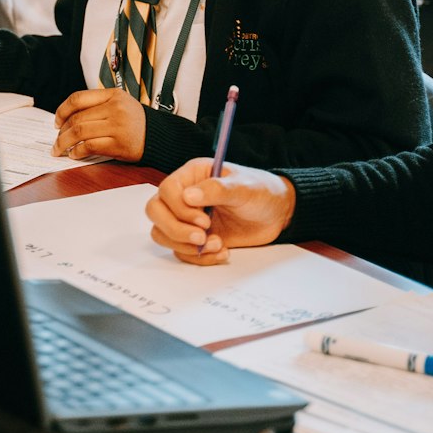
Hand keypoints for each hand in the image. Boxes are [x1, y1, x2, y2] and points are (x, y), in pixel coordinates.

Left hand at [52, 88, 145, 161]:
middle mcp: (114, 108)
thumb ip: (96, 105)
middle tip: (57, 140)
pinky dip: (78, 152)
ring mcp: (117, 126)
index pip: (78, 98)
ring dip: (64, 143)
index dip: (62, 111)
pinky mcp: (119, 144)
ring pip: (79, 132)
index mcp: (112, 95)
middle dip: (61, 132)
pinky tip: (75, 154)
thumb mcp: (120, 103)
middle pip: (76, 118)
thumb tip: (66, 118)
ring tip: (60, 150)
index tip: (57, 121)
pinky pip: (90, 146)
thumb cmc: (135, 121)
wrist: (159, 136)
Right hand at [146, 158, 296, 264]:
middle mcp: (184, 196)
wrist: (277, 214)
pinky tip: (222, 252)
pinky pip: (181, 251)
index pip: (167, 190)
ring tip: (216, 244)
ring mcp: (187, 218)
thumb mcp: (244, 187)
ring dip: (185, 245)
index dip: (179, 209)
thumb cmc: (261, 192)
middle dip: (176, 229)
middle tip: (202, 237)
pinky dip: (199, 257)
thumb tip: (187, 197)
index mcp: (192, 175)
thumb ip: (217, 189)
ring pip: (162, 233)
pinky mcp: (194, 237)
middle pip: (156, 211)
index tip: (204, 220)